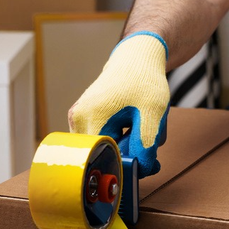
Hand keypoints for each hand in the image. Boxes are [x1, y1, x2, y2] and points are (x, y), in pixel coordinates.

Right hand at [68, 32, 169, 176]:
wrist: (135, 58)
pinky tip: (129, 122)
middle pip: (104, 155)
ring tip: (137, 124)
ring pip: (104, 149)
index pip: (105, 160)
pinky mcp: (82, 119)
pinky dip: (120, 137)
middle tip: (148, 138)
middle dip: (129, 153)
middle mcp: (76, 121)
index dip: (127, 165)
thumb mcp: (152, 114)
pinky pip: (102, 139)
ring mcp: (76, 120)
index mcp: (90, 119)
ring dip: (126, 145)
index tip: (146, 161)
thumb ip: (146, 145)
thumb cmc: (144, 82)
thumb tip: (140, 171)